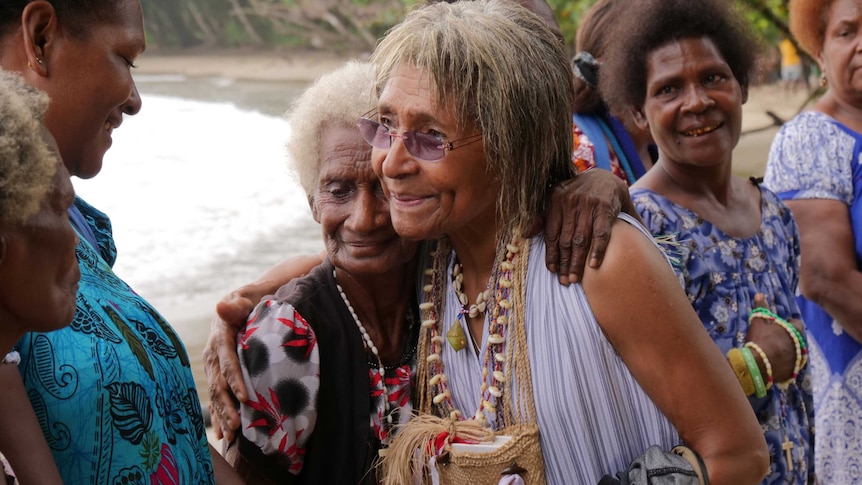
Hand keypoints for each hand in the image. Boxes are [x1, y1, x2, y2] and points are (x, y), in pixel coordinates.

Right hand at [203, 284, 264, 441]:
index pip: (227, 361)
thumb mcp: (247, 297)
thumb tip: (220, 305)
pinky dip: (219, 414)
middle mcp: (213, 353)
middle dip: (226, 407)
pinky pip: (217, 395)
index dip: (235, 380)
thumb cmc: (252, 299)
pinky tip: (222, 435)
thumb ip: (237, 304)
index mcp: (220, 336)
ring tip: (229, 437)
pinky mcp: (217, 372)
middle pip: (219, 383)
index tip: (246, 399)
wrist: (245, 302)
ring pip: (216, 393)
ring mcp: (213, 364)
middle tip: (236, 428)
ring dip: (221, 415)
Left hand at [543, 169, 629, 284]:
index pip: (551, 233)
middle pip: (565, 240)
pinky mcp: (605, 209)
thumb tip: (524, 234)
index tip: (552, 270)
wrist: (605, 179)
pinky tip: (593, 265)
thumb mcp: (555, 199)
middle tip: (564, 281)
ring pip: (581, 239)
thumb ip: (541, 217)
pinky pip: (600, 233)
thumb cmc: (576, 194)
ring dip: (577, 262)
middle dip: (564, 263)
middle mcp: (570, 201)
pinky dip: (597, 250)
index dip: (551, 254)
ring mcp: (588, 205)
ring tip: (575, 278)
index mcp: (555, 199)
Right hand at [745, 293, 803, 383]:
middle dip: (788, 338)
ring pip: (795, 353)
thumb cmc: (759, 340)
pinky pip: (791, 366)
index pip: (796, 323)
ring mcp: (797, 360)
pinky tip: (774, 363)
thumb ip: (761, 308)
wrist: (756, 365)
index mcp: (794, 331)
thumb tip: (760, 294)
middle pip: (797, 339)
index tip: (778, 326)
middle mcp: (800, 345)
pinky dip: (785, 364)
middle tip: (775, 339)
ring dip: (787, 351)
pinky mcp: (793, 372)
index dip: (788, 324)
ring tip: (774, 352)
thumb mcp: (758, 322)